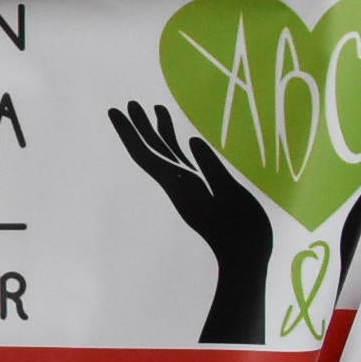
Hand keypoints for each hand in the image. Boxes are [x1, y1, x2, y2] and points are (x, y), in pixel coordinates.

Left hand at [109, 99, 272, 343]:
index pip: (146, 154)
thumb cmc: (242, 230)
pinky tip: (183, 135)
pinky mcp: (201, 190)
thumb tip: (192, 141)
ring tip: (153, 108)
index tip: (114, 112)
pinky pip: (183, 163)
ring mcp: (188, 187)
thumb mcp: (231, 196)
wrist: (245, 258)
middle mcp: (178, 183)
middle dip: (139, 126)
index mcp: (180, 184)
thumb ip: (211, 168)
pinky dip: (179, 146)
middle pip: (152, 150)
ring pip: (168, 155)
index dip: (129, 132)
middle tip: (128, 102)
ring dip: (158, 132)